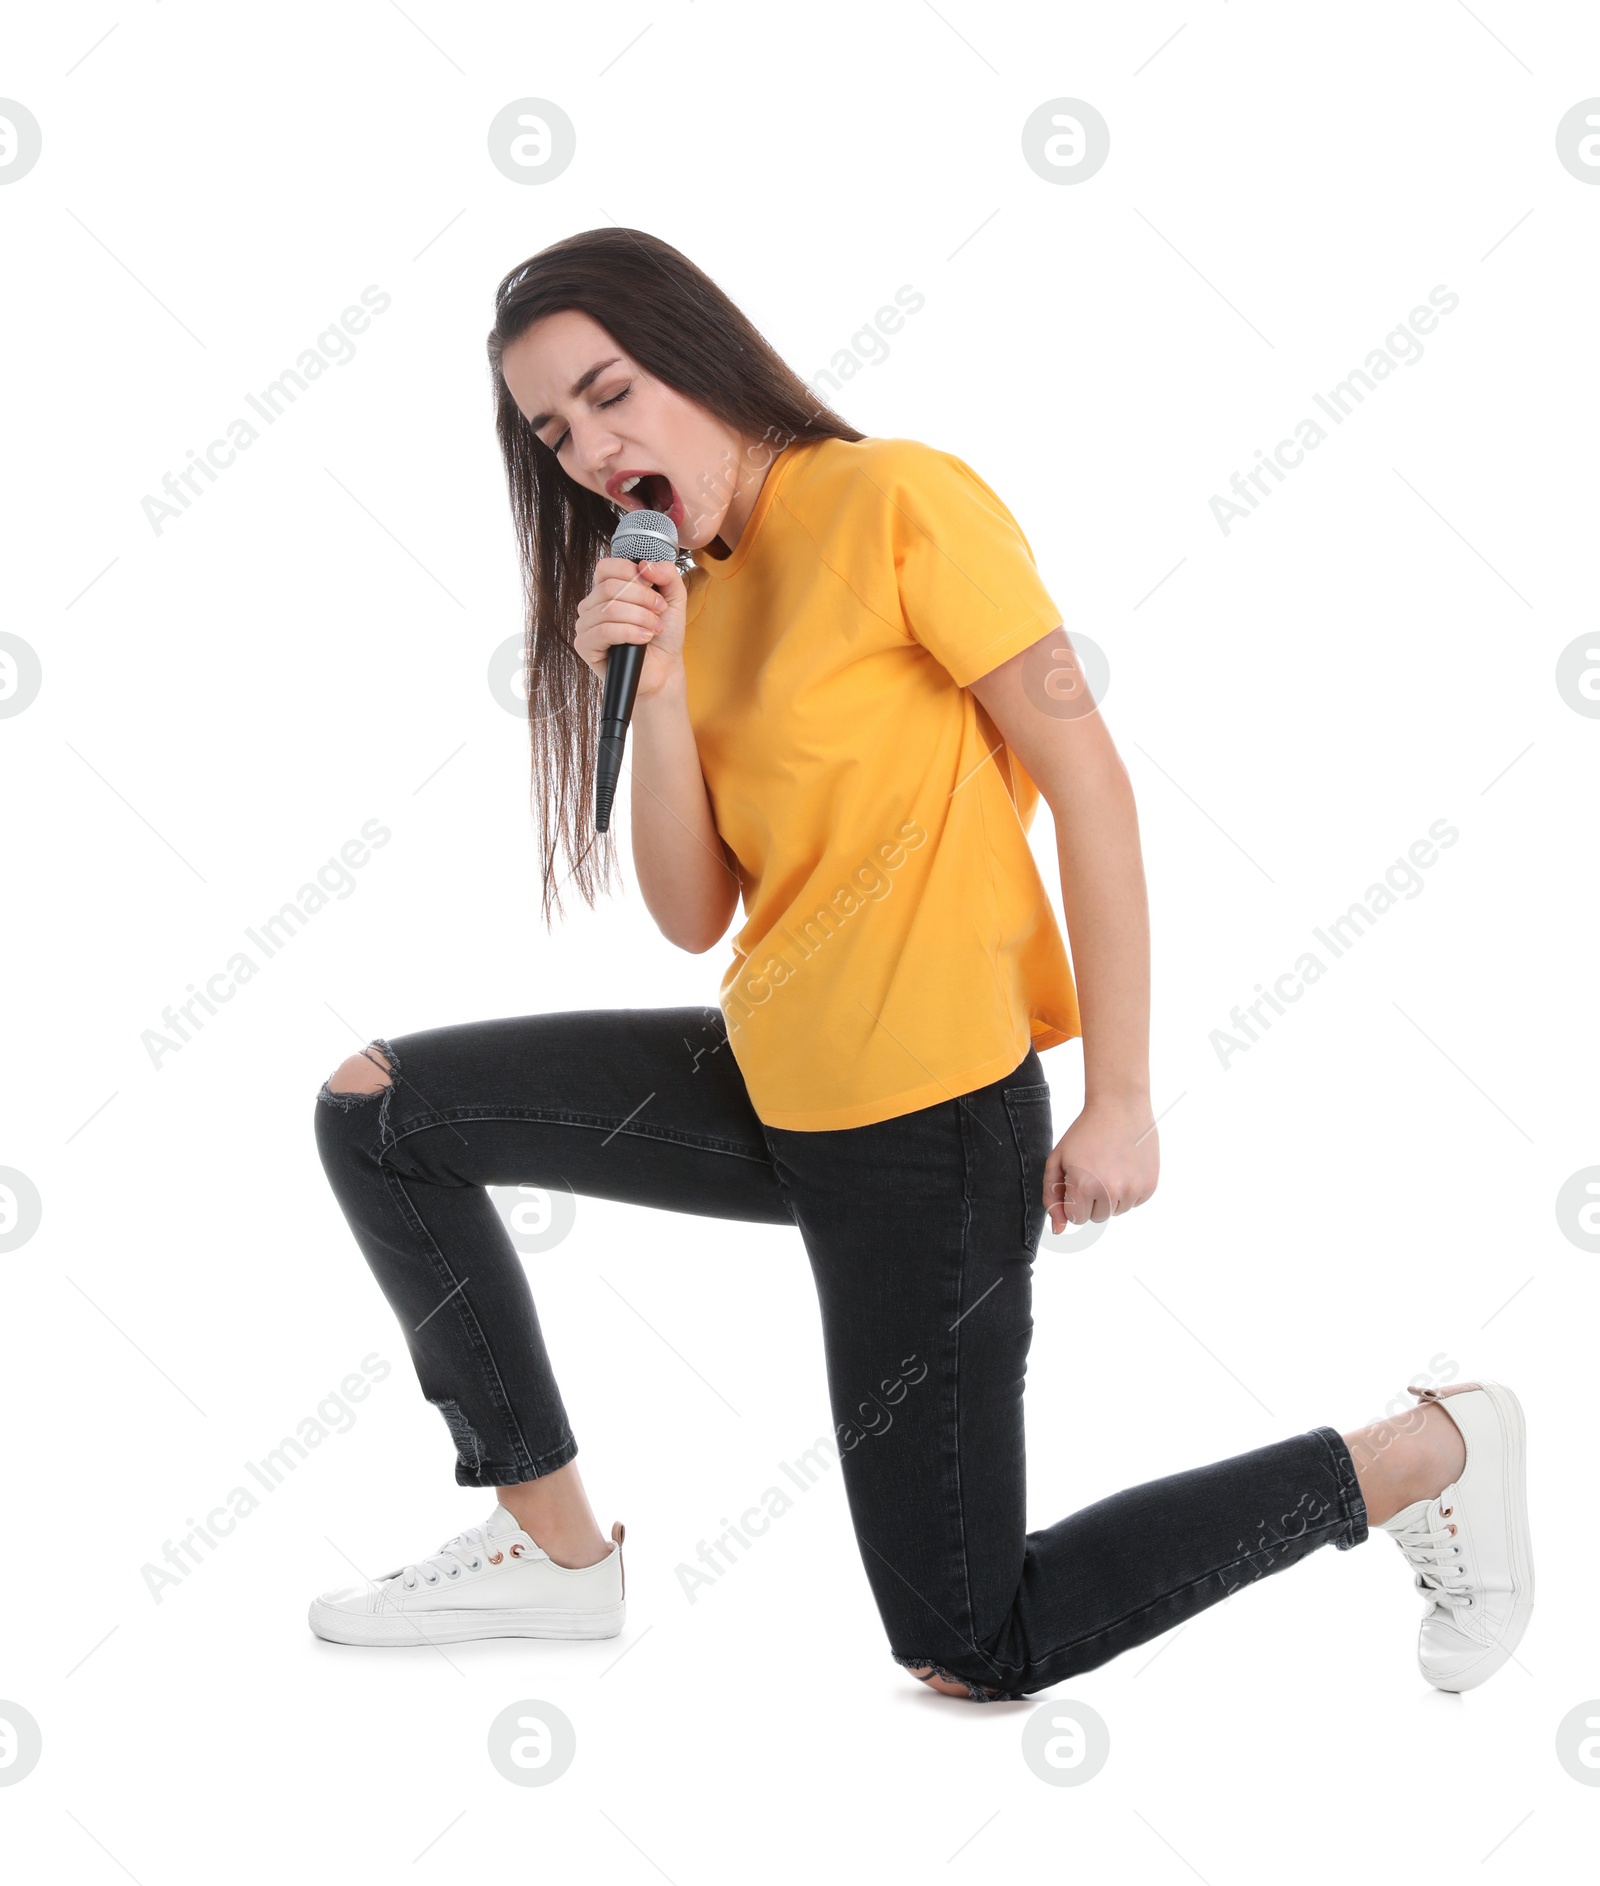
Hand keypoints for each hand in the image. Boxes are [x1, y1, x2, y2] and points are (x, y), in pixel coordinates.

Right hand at [573, 556, 687, 704]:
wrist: (664, 669)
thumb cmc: (664, 636)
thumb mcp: (674, 599)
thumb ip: (667, 574)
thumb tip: (645, 565)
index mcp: (607, 590)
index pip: (606, 567)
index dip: (631, 573)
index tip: (652, 587)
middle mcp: (592, 605)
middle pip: (610, 588)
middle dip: (643, 599)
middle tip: (659, 612)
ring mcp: (586, 625)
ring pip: (609, 610)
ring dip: (640, 618)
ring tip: (655, 628)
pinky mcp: (585, 645)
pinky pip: (604, 631)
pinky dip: (630, 633)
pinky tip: (644, 639)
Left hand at [1042, 1094, 1157, 1231]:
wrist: (1120, 1107)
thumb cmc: (1084, 1133)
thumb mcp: (1057, 1161)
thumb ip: (1051, 1197)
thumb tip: (1058, 1231)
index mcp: (1083, 1186)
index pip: (1075, 1218)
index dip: (1073, 1198)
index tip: (1077, 1178)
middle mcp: (1110, 1192)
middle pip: (1096, 1217)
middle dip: (1091, 1199)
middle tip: (1094, 1169)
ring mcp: (1133, 1190)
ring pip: (1115, 1212)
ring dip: (1110, 1196)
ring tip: (1109, 1166)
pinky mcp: (1149, 1187)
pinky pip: (1133, 1203)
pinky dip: (1128, 1191)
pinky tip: (1124, 1166)